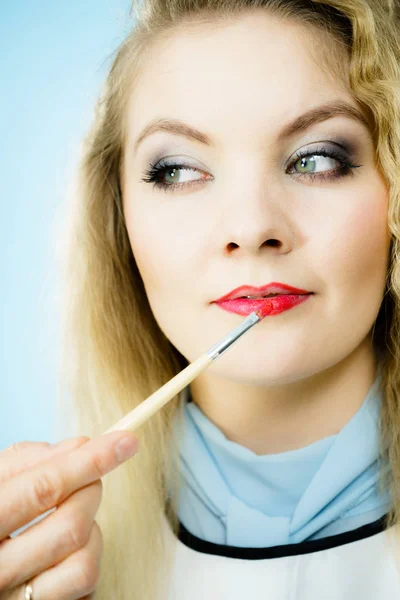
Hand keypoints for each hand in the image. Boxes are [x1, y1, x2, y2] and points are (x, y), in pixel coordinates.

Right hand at [0, 431, 138, 598]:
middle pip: (72, 526)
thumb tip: (81, 445)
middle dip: (91, 491)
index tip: (124, 441)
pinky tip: (69, 547)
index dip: (89, 461)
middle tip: (88, 479)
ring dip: (92, 529)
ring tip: (71, 515)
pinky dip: (88, 559)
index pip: (43, 489)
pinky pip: (85, 588)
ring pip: (85, 564)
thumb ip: (28, 460)